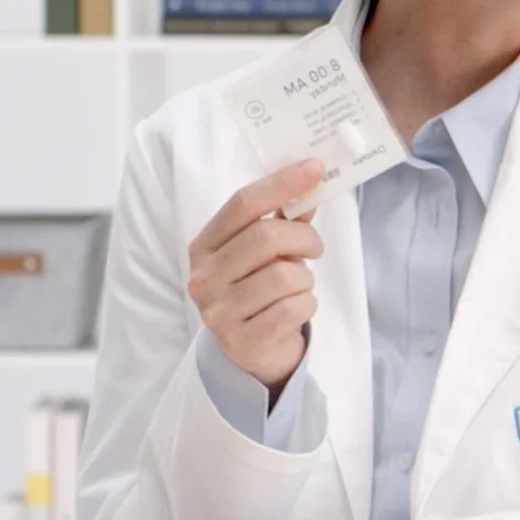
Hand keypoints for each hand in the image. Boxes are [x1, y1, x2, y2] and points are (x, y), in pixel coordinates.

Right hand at [187, 159, 325, 387]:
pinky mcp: (242, 341)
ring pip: (285, 276)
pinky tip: (293, 310)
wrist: (251, 352)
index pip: (243, 203)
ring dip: (304, 279)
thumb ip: (283, 219)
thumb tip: (310, 182)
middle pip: (266, 237)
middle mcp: (203, 276)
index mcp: (204, 245)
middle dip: (304, 237)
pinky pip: (294, 309)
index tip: (315, 168)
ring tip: (296, 287)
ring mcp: (218, 311)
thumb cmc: (259, 290)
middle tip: (314, 247)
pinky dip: (306, 305)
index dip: (281, 183)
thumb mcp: (264, 253)